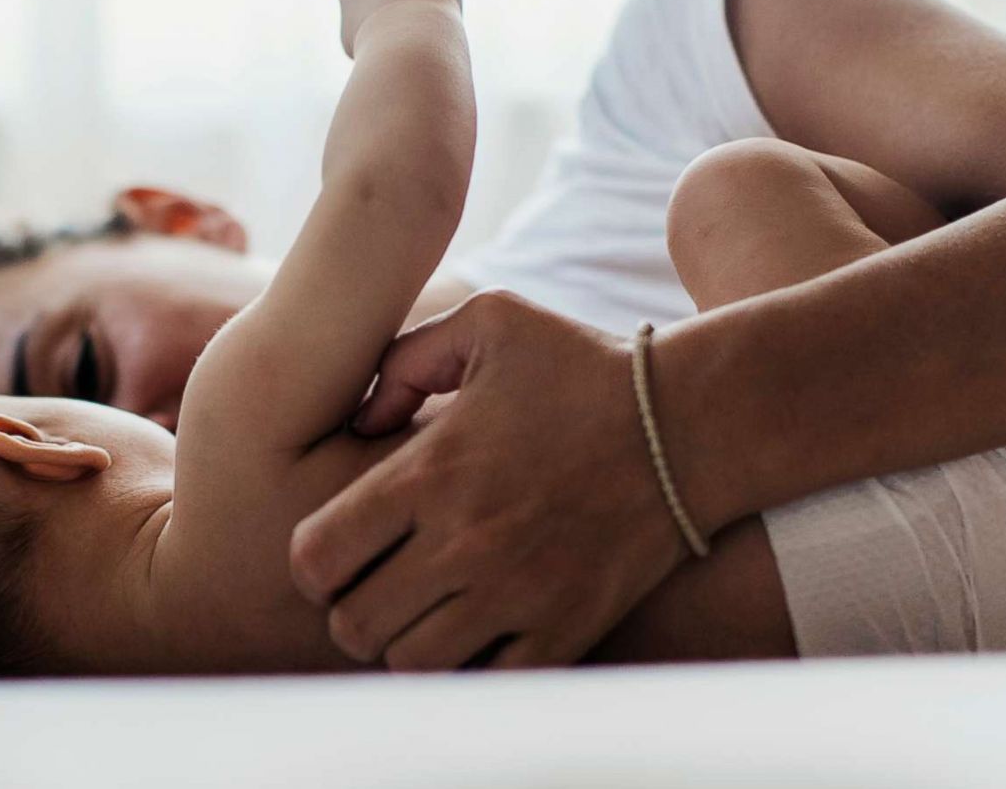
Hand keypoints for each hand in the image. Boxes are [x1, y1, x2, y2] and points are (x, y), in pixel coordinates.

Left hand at [288, 290, 689, 669]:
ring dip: (407, 642)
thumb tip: (361, 417)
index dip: (313, 562)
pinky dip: (471, 668)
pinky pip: (486, 684)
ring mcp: (517, 596)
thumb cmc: (584, 368)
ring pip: (412, 664)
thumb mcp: (491, 322)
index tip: (337, 551)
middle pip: (355, 625)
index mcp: (430, 474)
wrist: (692, 424)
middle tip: (377, 587)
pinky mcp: (565, 631)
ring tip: (427, 610)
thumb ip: (407, 356)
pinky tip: (480, 630)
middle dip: (352, 610)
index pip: (317, 557)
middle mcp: (465, 544)